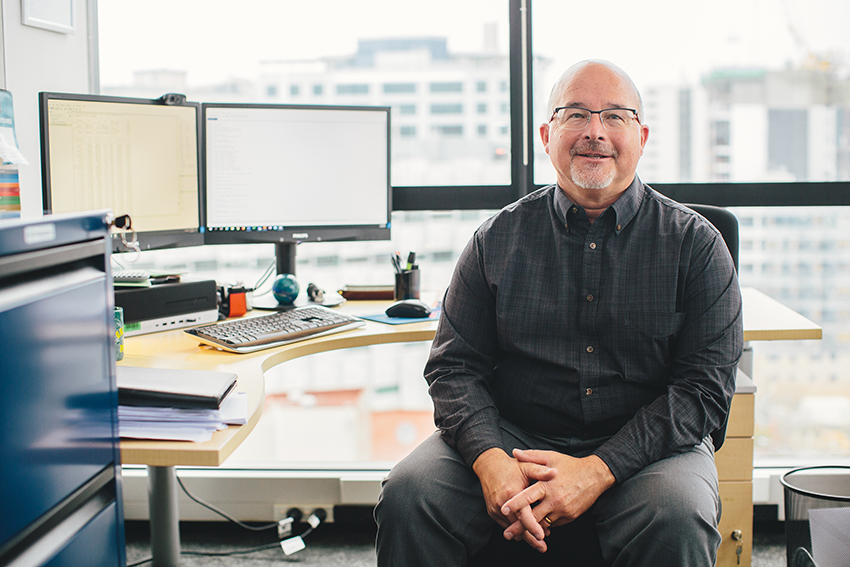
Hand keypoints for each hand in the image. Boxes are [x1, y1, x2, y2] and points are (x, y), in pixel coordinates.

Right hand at [472, 448, 556, 551]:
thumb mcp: (526, 467)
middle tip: (542, 547)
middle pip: (517, 527)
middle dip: (531, 538)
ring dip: (524, 535)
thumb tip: (556, 473)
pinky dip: (516, 530)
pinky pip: (505, 525)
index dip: (533, 526)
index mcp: (512, 493)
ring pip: (511, 528)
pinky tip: (526, 532)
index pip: (523, 515)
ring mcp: (495, 509)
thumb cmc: (510, 467)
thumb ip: (541, 471)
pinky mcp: (492, 512)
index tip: (542, 536)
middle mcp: (502, 504)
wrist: (489, 466)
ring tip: (538, 542)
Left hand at [500, 449, 614, 542]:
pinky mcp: (570, 516)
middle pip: (533, 517)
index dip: (514, 504)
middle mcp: (554, 500)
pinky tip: (538, 527)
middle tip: (507, 533)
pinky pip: (554, 524)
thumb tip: (514, 452)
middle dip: (519, 527)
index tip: (503, 510)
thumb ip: (531, 456)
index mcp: (547, 485)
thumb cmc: (570, 465)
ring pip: (543, 524)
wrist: (595, 476)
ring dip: (532, 529)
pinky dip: (545, 526)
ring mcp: (563, 510)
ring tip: (520, 534)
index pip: (527, 497)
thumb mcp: (551, 457)